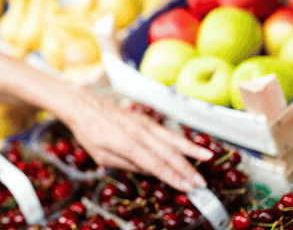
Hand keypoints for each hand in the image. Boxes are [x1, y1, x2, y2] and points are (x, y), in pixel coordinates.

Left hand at [59, 90, 213, 192]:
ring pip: (172, 138)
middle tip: (200, 183)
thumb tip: (149, 171)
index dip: (173, 177)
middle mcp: (139, 132)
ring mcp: (144, 123)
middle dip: (186, 169)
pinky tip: (193, 147)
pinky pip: (167, 131)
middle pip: (167, 152)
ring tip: (208, 158)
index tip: (187, 187)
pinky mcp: (146, 119)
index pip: (154, 164)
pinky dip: (182, 140)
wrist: (84, 104)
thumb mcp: (101, 156)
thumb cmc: (89, 131)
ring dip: (191, 150)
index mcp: (126, 143)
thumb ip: (127, 164)